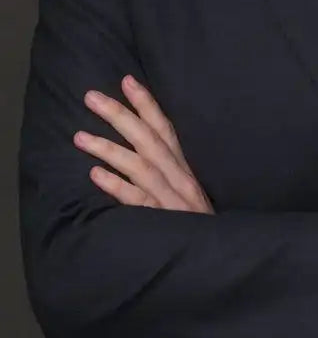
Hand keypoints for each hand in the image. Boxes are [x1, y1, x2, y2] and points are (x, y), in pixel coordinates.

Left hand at [73, 75, 214, 213]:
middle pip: (148, 139)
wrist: (218, 257)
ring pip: (140, 166)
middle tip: (91, 97)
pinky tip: (96, 175)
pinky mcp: (165, 221)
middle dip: (120, 115)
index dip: (147, 104)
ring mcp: (172, 199)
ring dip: (109, 148)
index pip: (165, 128)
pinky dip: (118, 187)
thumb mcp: (188, 193)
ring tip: (79, 137)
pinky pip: (139, 201)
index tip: (127, 80)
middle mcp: (179, 178)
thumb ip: (169, 173)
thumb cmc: (197, 226)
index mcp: (184, 168)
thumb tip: (141, 150)